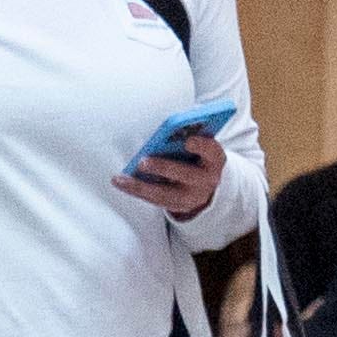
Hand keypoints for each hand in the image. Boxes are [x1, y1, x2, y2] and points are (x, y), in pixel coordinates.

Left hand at [111, 124, 227, 223]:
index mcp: (215, 160)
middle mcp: (207, 180)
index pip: (211, 151)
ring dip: (140, 186)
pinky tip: (121, 182)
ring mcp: (192, 197)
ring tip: (121, 179)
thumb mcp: (200, 146)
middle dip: (164, 168)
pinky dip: (136, 190)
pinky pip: (155, 200)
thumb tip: (167, 130)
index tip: (188, 140)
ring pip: (165, 194)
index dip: (201, 146)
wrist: (205, 185)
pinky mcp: (177, 206)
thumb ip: (189, 136)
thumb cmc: (198, 156)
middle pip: (186, 175)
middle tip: (143, 162)